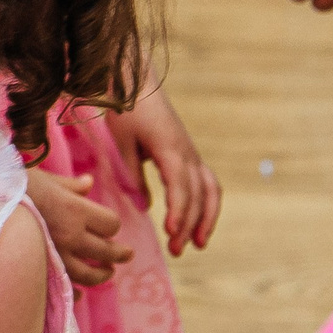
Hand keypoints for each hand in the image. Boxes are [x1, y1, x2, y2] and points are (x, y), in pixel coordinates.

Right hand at [28, 167, 128, 285]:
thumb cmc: (12, 186)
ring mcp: (57, 256)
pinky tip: (78, 292)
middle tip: (125, 255)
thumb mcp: (44, 180)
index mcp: (75, 210)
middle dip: (119, 254)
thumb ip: (70, 186)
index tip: (108, 225)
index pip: (110, 224)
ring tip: (107, 272)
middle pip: (106, 251)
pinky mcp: (42, 270)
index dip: (111, 225)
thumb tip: (88, 184)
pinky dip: (73, 292)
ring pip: (90, 274)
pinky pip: (64, 288)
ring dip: (102, 275)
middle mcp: (71, 236)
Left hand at [111, 90, 220, 255]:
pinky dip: (207, 204)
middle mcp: (188, 153)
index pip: (181, 187)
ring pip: (210, 190)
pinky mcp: (190, 154)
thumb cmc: (126, 109)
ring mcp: (192, 153)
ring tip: (197, 245)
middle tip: (175, 251)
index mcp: (170, 149)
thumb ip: (133, 173)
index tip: (171, 232)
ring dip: (206, 219)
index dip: (178, 211)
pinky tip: (199, 224)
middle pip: (197, 194)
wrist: (137, 81)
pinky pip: (207, 182)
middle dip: (189, 225)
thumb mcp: (122, 140)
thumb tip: (145, 206)